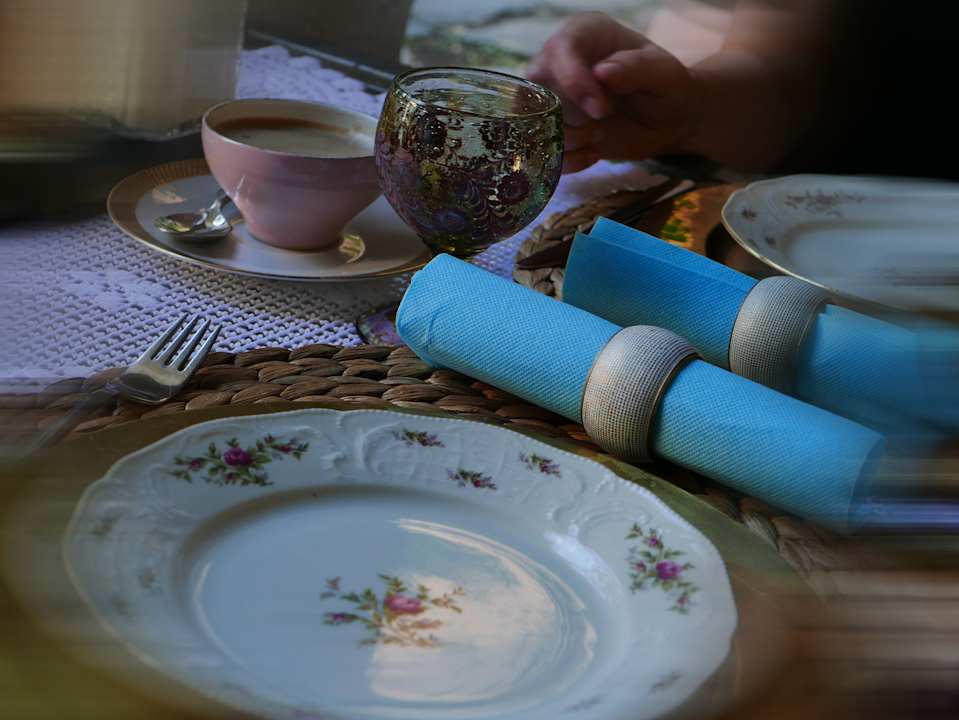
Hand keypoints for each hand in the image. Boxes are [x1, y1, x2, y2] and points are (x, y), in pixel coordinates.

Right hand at [527, 12, 700, 172]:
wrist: (667, 120)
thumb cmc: (665, 87)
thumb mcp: (664, 73)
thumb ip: (638, 67)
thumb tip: (602, 72)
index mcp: (583, 34)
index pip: (559, 50)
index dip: (573, 81)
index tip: (601, 109)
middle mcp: (558, 63)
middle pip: (534, 89)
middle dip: (566, 116)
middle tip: (599, 124)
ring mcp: (551, 99)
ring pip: (536, 123)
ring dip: (571, 138)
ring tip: (600, 135)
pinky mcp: (554, 129)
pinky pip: (543, 150)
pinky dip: (569, 159)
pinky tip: (594, 152)